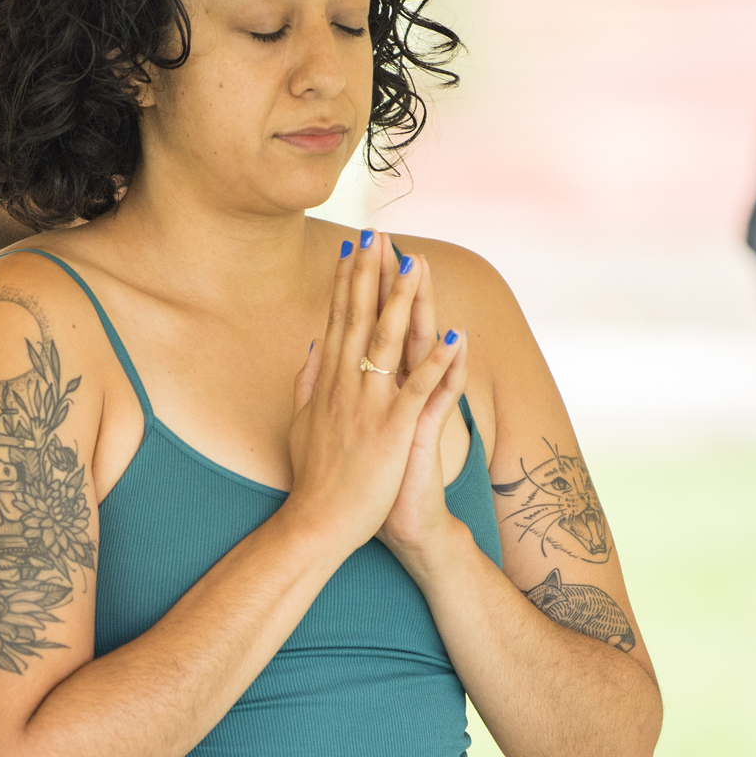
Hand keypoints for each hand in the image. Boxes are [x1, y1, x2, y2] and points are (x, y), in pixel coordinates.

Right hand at [283, 231, 461, 557]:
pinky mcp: (393, 430)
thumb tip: (312, 344)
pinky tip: (455, 337)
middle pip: (361, 318)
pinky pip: (420, 389)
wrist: (316, 522)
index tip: (354, 247)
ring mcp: (369, 406)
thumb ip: (306, 381)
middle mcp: (346, 386)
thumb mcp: (300, 422)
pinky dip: (439, 363)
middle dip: (371, 273)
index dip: (348, 281)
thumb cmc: (313, 478)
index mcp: (328, 382)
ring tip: (414, 265)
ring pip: (389, 342)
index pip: (339, 318)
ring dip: (404, 301)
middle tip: (379, 234)